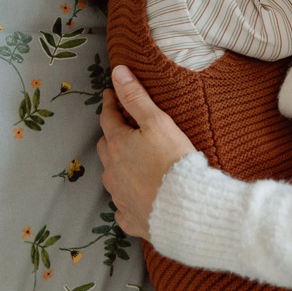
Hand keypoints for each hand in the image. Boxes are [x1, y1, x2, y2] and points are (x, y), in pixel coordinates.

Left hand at [97, 66, 196, 239]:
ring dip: (118, 167)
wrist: (186, 209)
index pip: (108, 117)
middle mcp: (112, 171)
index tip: (110, 94)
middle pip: (105, 147)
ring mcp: (119, 197)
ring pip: (112, 176)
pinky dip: (127, 199)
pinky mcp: (130, 218)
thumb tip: (117, 72)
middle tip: (123, 129)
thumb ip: (136, 97)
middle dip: (112, 136)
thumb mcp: (157, 122)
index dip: (110, 103)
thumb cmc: (173, 161)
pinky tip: (137, 198)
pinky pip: (123, 207)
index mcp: (117, 145)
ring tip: (132, 163)